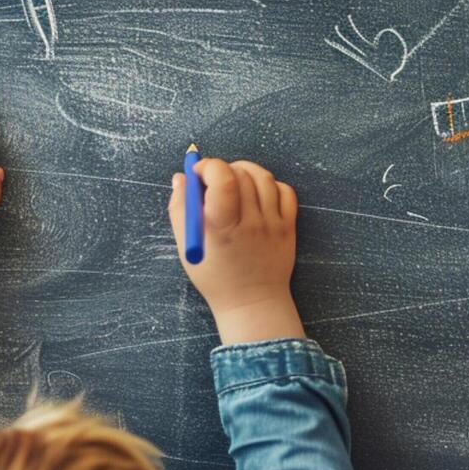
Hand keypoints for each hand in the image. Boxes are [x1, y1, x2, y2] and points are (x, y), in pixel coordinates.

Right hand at [169, 159, 304, 345]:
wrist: (251, 302)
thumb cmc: (215, 276)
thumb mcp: (187, 246)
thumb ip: (180, 209)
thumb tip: (182, 177)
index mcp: (222, 228)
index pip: (223, 179)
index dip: (209, 167)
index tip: (200, 172)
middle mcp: (251, 223)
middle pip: (241, 175)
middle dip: (224, 168)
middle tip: (214, 179)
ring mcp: (273, 224)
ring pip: (264, 178)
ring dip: (246, 171)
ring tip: (235, 181)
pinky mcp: (288, 227)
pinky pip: (285, 191)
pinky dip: (270, 184)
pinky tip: (257, 193)